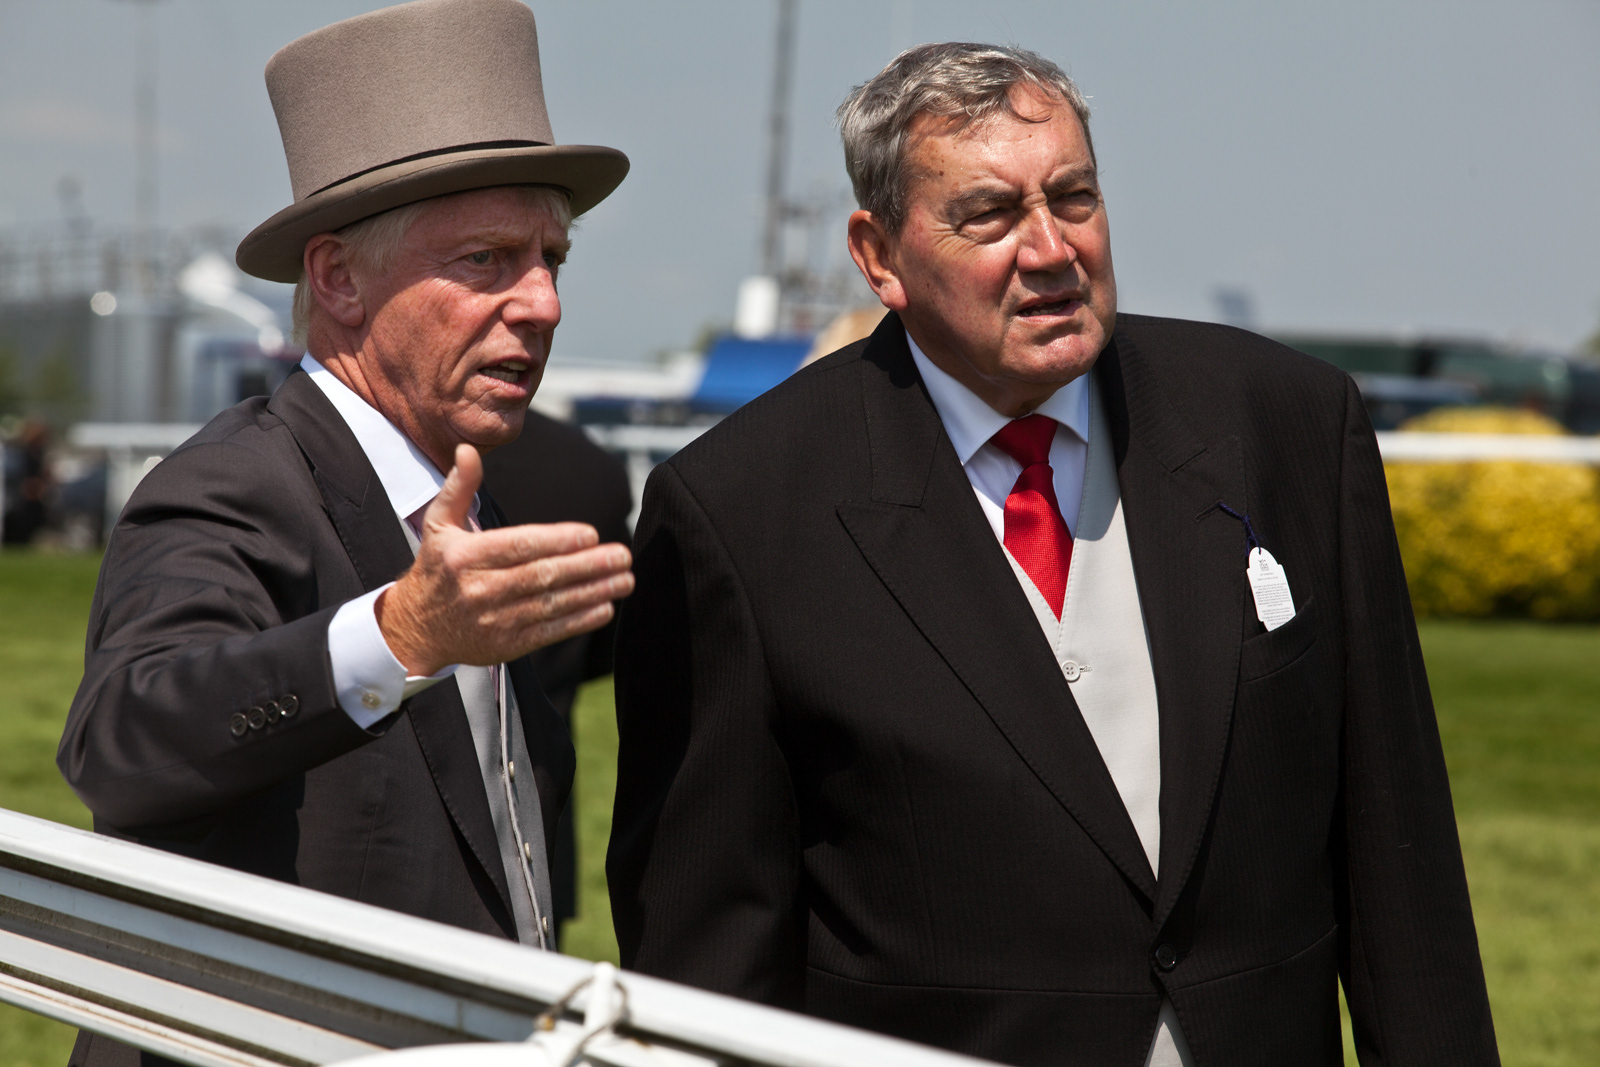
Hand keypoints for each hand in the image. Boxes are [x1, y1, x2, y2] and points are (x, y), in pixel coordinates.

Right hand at [376, 443, 633, 675]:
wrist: (415, 629)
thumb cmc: (436, 568)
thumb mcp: (439, 525)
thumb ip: (459, 487)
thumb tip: (468, 449)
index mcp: (464, 557)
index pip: (517, 547)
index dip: (556, 541)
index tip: (591, 534)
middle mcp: (478, 590)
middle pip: (540, 576)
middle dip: (586, 566)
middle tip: (622, 555)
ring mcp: (492, 621)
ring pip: (550, 605)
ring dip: (592, 592)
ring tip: (624, 580)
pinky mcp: (504, 646)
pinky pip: (548, 632)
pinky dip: (579, 621)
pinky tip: (605, 607)